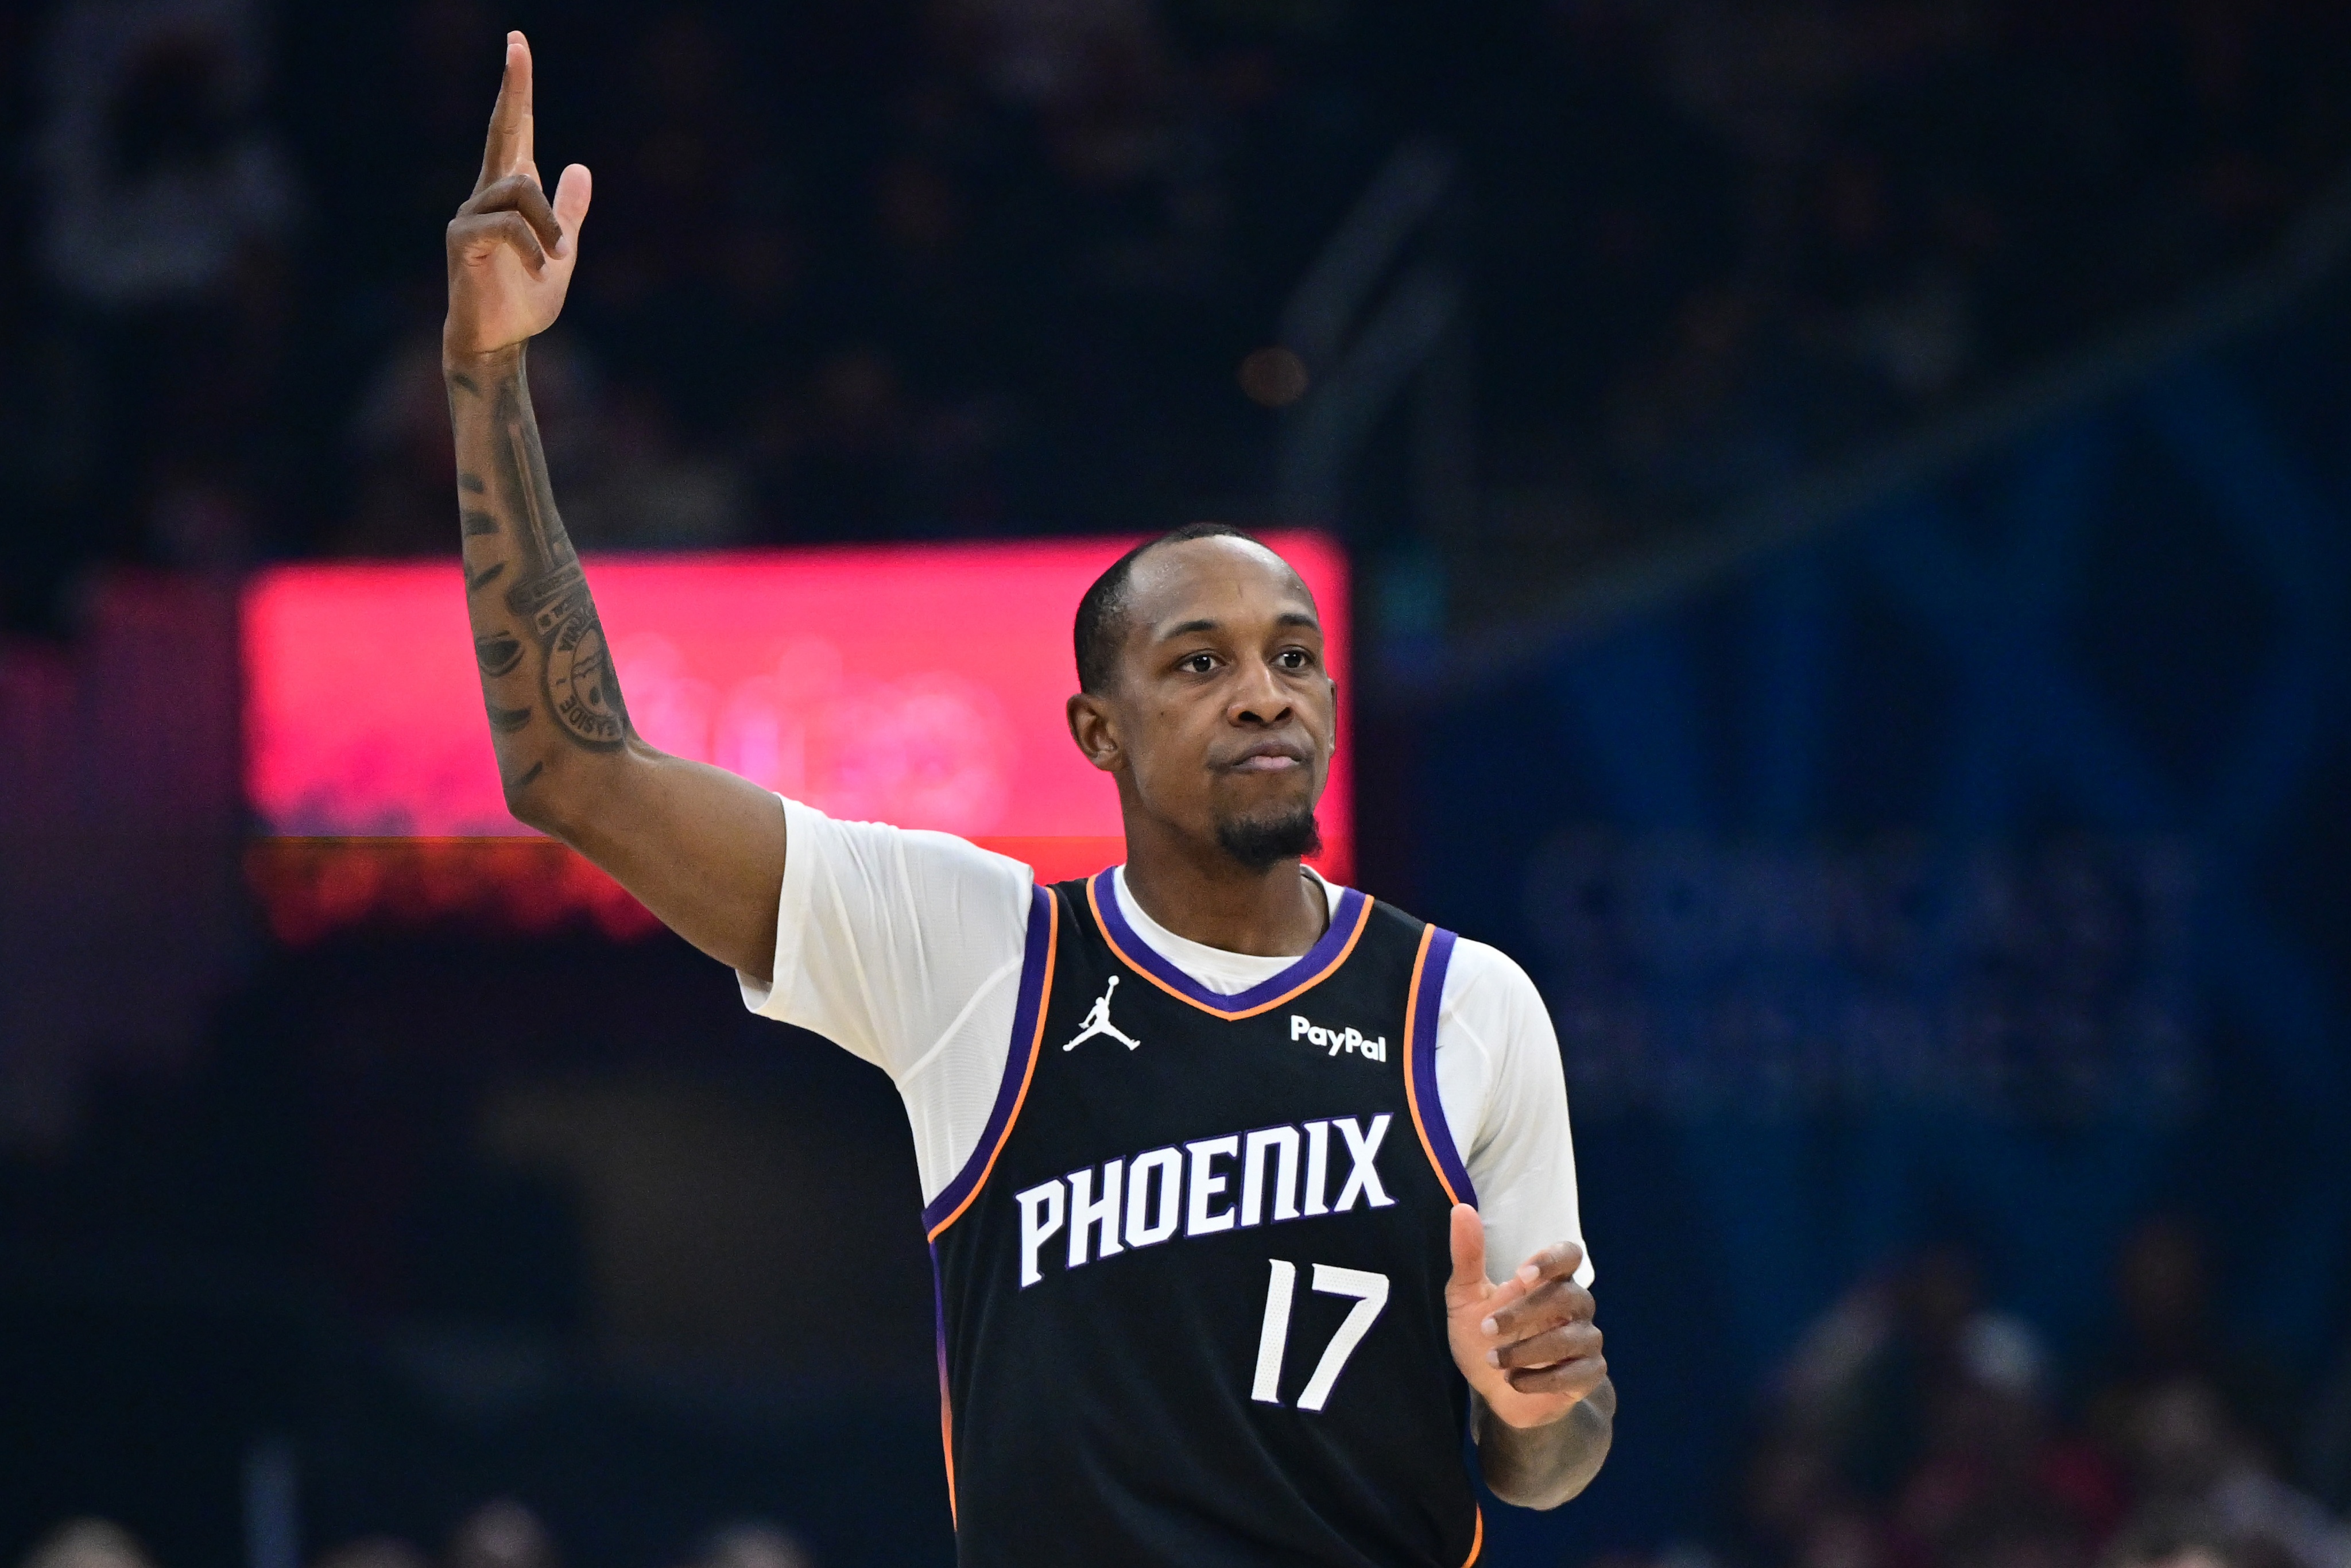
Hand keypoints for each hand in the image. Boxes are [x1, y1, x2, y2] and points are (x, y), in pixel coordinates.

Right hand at [445, 32, 591, 361]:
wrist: (499, 341)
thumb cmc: (525, 300)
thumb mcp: (562, 252)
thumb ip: (569, 213)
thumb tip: (580, 167)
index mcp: (511, 193)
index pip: (516, 131)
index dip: (518, 91)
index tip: (517, 45)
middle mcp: (486, 194)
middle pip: (501, 129)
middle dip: (513, 88)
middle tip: (518, 43)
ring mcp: (469, 213)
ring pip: (521, 189)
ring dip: (550, 227)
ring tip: (556, 260)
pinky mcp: (462, 238)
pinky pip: (509, 225)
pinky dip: (535, 248)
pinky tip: (541, 270)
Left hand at [1444, 1204, 1605, 1429]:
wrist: (1493, 1390)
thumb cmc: (1484, 1336)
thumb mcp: (1466, 1297)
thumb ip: (1467, 1256)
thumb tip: (1461, 1209)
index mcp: (1548, 1280)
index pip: (1569, 1255)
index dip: (1552, 1260)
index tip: (1523, 1274)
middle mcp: (1574, 1306)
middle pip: (1567, 1296)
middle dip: (1523, 1313)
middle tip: (1486, 1329)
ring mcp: (1584, 1340)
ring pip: (1571, 1338)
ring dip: (1527, 1350)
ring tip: (1493, 1360)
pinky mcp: (1588, 1374)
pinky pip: (1576, 1375)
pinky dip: (1541, 1380)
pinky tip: (1513, 1381)